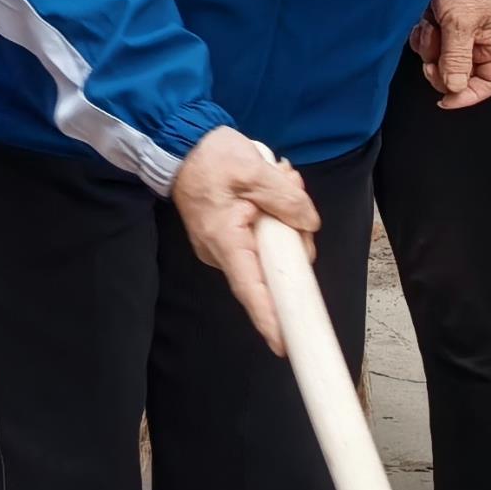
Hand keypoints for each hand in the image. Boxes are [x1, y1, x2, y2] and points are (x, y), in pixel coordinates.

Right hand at [172, 128, 319, 348]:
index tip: (285, 343)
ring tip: (281, 179)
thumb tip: (309, 223)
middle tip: (294, 191)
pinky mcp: (228, 236)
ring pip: (270, 250)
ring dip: (285, 218)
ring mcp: (223, 246)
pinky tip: (273, 185)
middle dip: (294, 238)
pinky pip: (260, 238)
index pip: (251, 289)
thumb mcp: (255, 169)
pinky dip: (273, 215)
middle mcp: (220, 251)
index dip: (269, 318)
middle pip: (271, 267)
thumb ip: (286, 198)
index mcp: (225, 240)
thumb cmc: (212, 158)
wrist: (181, 146)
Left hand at [412, 0, 490, 111]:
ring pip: (440, 60)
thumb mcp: (460, 23)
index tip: (445, 98)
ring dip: (430, 48)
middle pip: (460, 75)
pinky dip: (422, 36)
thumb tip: (454, 89)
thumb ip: (457, 58)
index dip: (470, 95)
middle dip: (442, 69)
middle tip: (429, 61)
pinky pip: (429, 44)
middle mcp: (480, 42)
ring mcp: (459, 33)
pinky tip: (423, 21)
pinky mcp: (441, 24)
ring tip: (429, 26)